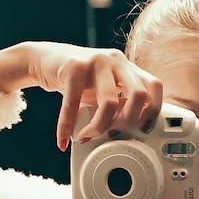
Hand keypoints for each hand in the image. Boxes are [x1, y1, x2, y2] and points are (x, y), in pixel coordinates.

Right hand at [0, 43, 162, 150]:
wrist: (43, 60)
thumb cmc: (77, 80)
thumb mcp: (103, 91)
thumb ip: (118, 105)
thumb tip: (128, 134)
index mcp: (127, 68)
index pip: (155, 87)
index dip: (153, 111)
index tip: (142, 129)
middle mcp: (116, 61)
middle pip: (138, 95)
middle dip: (127, 122)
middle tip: (112, 134)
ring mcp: (96, 61)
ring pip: (110, 103)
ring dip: (98, 127)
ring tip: (86, 136)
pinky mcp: (74, 67)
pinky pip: (74, 104)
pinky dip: (67, 126)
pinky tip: (63, 139)